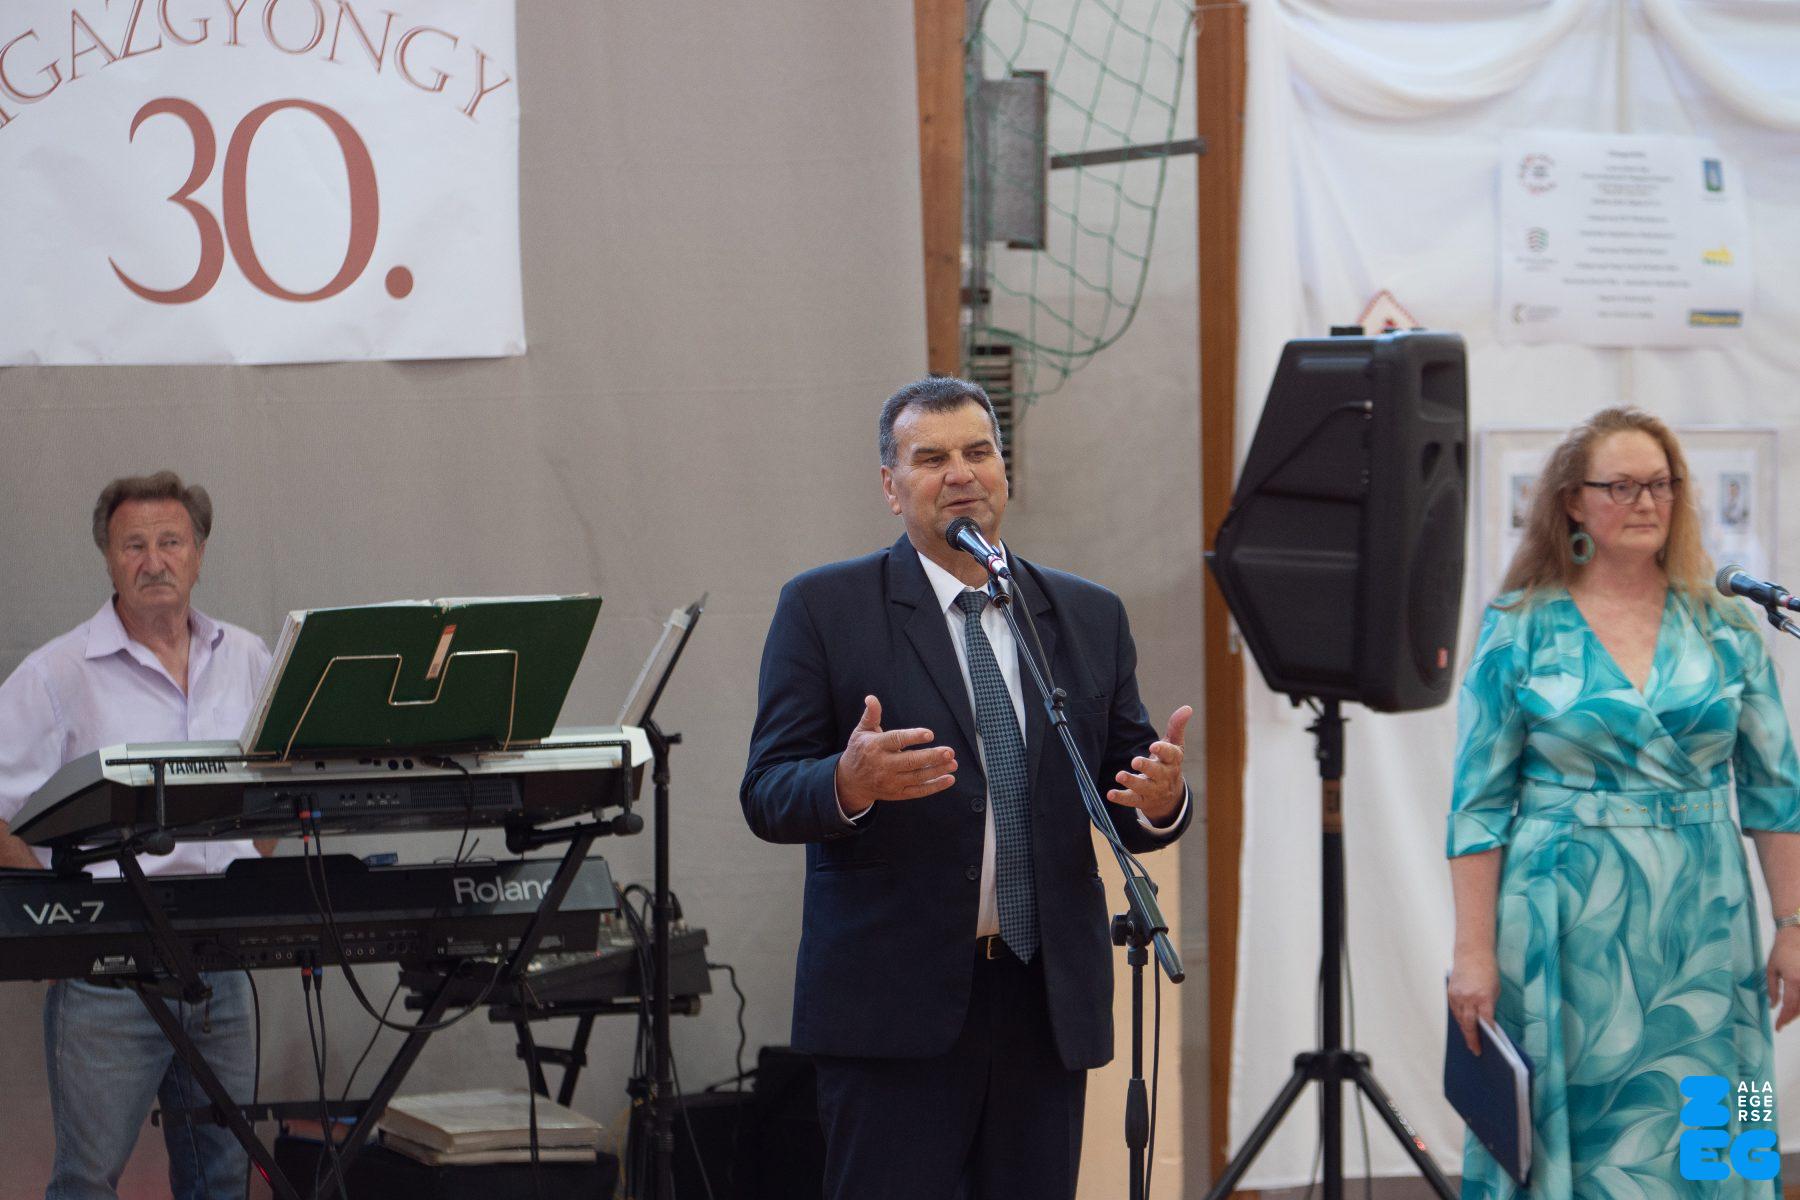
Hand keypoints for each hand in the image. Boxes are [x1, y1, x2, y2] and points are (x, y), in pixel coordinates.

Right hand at [834, 695, 956, 816]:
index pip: (896, 740)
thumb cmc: (860, 751)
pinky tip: (949, 779)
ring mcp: (891, 781)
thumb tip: (871, 698)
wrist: (850, 782)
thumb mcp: (861, 731)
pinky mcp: (897, 793)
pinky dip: (934, 786)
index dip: (913, 737)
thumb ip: (871, 715)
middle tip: (949, 751)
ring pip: (917, 777)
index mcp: (875, 746)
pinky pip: (918, 791)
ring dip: (937, 771)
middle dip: (931, 757)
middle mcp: (883, 765)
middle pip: (910, 761)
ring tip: (953, 763)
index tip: (929, 734)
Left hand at [1107, 705, 1191, 824]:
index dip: (1163, 750)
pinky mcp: (1142, 800)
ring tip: (1120, 775)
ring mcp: (1153, 790)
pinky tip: (1110, 794)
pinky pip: (1131, 800)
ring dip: (1132, 781)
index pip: (1171, 755)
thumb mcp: (1174, 745)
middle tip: (1135, 761)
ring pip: (1144, 787)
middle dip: (1147, 767)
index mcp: (1172, 761)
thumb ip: (1176, 727)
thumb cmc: (1168, 763)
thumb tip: (1187, 708)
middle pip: (1157, 772)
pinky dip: (1121, 798)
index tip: (1154, 746)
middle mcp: (1164, 777)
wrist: (1170, 797)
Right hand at [1447, 950, 1499, 1054]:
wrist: (1472, 952)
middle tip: (1475, 1050)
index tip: (1492, 1044)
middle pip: (1469, 1024)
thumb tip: (1485, 1021)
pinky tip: (1464, 1025)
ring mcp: (1457, 995)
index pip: (1486, 1021)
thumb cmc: (1488, 970)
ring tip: (1470, 1040)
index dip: (1489, 1034)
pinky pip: (1454, 1010)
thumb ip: (1489, 1005)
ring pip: (1459, 1019)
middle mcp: (1468, 998)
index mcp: (1483, 997)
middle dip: (1472, 1038)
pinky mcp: (1450, 993)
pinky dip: (1459, 1019)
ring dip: (1465, 1030)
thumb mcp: (1495, 989)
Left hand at [1769, 927, 1799, 1029]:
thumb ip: (1772, 989)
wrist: (1795, 935)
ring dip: (1798, 1012)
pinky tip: (1796, 1005)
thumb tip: (1774, 1006)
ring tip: (1788, 1015)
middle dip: (1791, 1017)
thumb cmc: (1781, 951)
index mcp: (1794, 981)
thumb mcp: (1771, 969)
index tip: (1778, 1027)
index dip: (1784, 1019)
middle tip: (1781, 1022)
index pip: (1789, 1007)